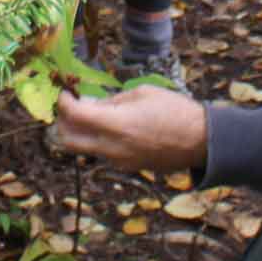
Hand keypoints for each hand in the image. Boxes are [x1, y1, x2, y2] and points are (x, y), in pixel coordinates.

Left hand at [50, 85, 207, 171]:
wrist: (200, 141)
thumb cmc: (175, 110)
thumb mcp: (142, 93)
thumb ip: (113, 101)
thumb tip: (92, 105)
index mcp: (116, 125)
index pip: (75, 116)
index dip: (64, 102)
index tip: (66, 93)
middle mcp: (112, 147)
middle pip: (68, 140)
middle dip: (62, 122)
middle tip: (69, 107)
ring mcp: (118, 161)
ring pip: (84, 148)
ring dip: (80, 131)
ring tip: (93, 113)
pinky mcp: (126, 167)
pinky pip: (102, 153)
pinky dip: (98, 139)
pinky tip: (112, 126)